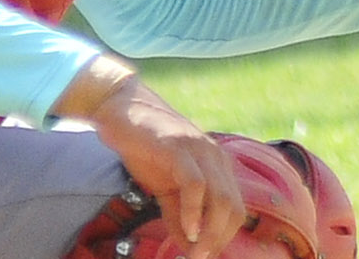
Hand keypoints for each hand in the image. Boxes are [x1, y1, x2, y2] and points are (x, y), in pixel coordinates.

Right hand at [85, 80, 244, 258]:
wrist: (123, 113)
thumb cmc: (147, 151)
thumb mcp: (165, 189)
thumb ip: (179, 215)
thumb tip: (189, 247)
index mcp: (218, 167)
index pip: (235, 208)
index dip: (223, 236)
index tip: (204, 255)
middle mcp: (217, 158)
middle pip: (233, 206)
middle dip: (219, 239)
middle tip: (200, 258)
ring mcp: (201, 151)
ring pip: (220, 197)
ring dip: (210, 231)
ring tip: (195, 252)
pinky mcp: (180, 149)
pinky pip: (196, 184)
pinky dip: (194, 211)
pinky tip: (188, 230)